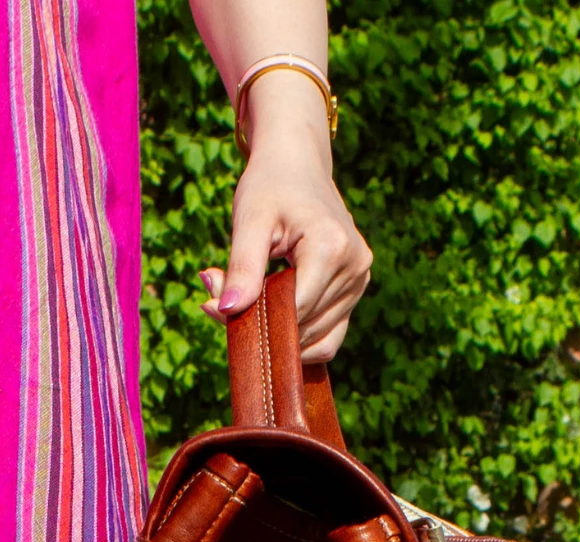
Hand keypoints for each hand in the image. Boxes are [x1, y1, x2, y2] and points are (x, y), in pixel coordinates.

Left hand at [200, 73, 371, 361]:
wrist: (298, 164)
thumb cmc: (270, 185)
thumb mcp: (249, 220)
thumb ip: (241, 267)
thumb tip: (223, 311)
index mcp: (331, 248)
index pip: (294, 310)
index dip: (256, 320)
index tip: (219, 310)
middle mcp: (354, 267)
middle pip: (305, 327)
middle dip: (265, 327)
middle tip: (224, 303)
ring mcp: (360, 281)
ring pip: (317, 339)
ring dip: (280, 335)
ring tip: (251, 301)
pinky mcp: (356, 289)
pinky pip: (329, 336)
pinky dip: (299, 337)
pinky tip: (274, 316)